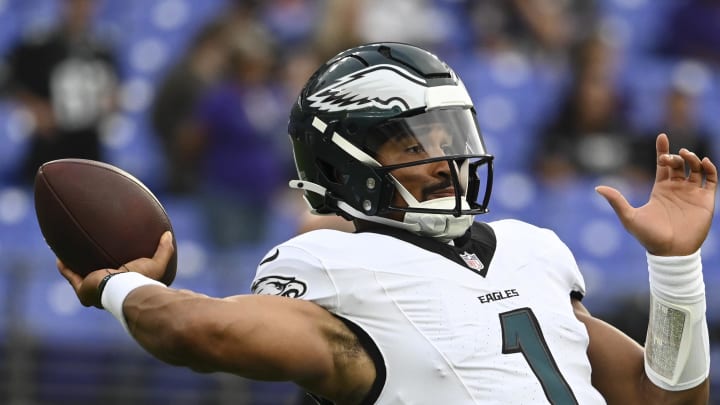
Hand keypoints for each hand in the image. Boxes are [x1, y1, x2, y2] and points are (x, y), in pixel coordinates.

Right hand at [57, 232, 174, 307]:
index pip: (116, 280)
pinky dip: (64, 267)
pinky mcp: (83, 289)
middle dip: (92, 270)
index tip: (112, 261)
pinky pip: (70, 276)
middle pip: (96, 279)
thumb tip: (169, 234)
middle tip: (90, 256)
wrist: (127, 290)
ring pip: (80, 278)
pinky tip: (59, 257)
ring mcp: (93, 292)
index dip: (113, 271)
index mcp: (122, 288)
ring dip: (75, 267)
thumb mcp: (157, 264)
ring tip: (69, 255)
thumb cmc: (143, 280)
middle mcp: (106, 292)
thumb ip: (165, 250)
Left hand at [596, 133, 716, 255]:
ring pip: (695, 168)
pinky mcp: (706, 200)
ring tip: (686, 156)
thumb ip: (616, 201)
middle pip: (679, 164)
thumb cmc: (648, 237)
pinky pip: (711, 179)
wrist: (671, 253)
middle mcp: (677, 189)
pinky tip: (703, 162)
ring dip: (692, 158)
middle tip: (670, 157)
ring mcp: (692, 194)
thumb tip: (597, 187)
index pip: (663, 165)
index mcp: (660, 190)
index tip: (662, 136)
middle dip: (675, 156)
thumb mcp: (629, 217)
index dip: (663, 150)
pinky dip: (709, 168)